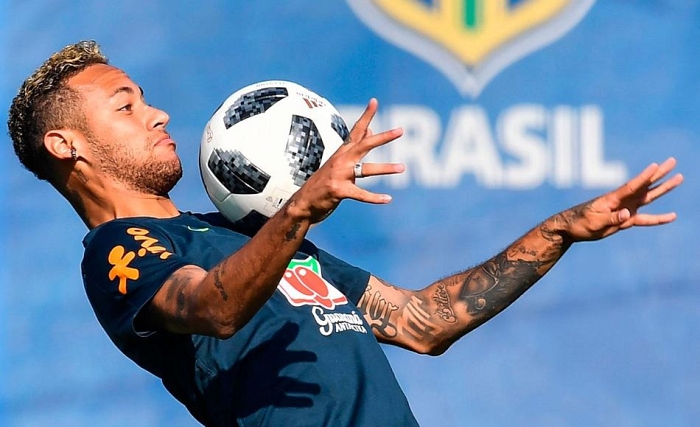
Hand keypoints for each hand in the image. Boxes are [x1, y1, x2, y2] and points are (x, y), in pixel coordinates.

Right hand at [288, 98, 404, 223]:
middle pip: (364, 145)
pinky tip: (388, 199)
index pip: (356, 130)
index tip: (374, 101)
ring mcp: (339, 175)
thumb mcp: (338, 161)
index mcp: (342, 152)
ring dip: (385, 168)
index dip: (366, 116)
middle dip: (383, 137)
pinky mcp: (338, 190)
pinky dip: (375, 198)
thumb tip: (370, 129)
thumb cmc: (323, 183)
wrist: (303, 204)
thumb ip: (354, 146)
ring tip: (402, 167)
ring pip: (366, 169)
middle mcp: (341, 160)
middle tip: (400, 131)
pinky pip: (361, 194)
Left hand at [557, 157, 683, 241]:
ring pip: (649, 197)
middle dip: (659, 174)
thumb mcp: (594, 222)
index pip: (632, 186)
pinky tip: (672, 216)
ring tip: (679, 178)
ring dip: (663, 188)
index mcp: (613, 198)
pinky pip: (646, 219)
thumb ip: (611, 218)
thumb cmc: (579, 222)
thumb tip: (628, 214)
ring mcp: (626, 208)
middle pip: (645, 185)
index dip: (644, 177)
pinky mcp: (626, 219)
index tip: (655, 165)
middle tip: (672, 161)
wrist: (571, 228)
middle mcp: (622, 200)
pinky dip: (659, 218)